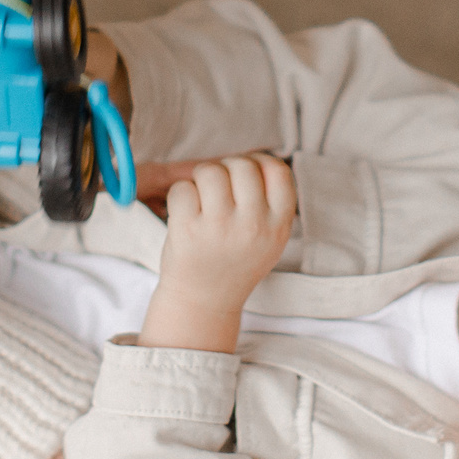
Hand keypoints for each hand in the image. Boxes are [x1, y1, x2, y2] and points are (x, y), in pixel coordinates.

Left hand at [140, 153, 295, 352]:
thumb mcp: (268, 238)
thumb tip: (254, 157)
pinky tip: (185, 212)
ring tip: (201, 197)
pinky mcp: (188, 230)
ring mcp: (219, 228)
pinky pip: (182, 188)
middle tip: (218, 187)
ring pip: (210, 171)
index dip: (259, 162)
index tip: (246, 172)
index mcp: (278, 225)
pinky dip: (180, 195)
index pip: (278, 170)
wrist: (204, 301)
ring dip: (201, 178)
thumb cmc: (234, 261)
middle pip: (242, 164)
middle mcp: (253, 226)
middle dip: (226, 167)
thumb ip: (269, 202)